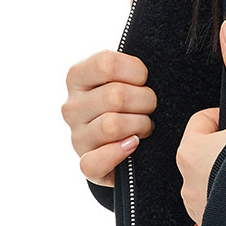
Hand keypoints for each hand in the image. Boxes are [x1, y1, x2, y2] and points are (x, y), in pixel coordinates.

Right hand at [61, 50, 156, 185]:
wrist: (126, 141)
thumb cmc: (132, 100)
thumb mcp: (126, 76)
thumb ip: (131, 67)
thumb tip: (154, 61)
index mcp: (77, 77)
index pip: (106, 63)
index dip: (136, 71)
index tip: (145, 79)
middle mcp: (71, 106)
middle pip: (115, 96)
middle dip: (146, 101)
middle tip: (151, 107)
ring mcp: (77, 136)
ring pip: (112, 125)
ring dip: (140, 125)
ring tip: (145, 125)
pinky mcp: (86, 164)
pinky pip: (95, 162)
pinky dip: (119, 153)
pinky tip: (133, 144)